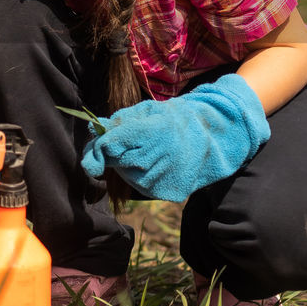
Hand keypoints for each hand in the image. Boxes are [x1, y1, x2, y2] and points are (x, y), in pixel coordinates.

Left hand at [81, 73, 269, 202]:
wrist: (213, 139)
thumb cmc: (173, 120)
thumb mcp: (146, 111)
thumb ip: (118, 121)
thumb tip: (93, 128)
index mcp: (153, 132)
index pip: (110, 146)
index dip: (97, 150)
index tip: (93, 152)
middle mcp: (159, 158)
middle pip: (117, 162)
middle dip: (113, 155)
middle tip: (125, 145)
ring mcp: (166, 178)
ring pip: (128, 176)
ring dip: (126, 166)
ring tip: (144, 153)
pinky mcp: (169, 193)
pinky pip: (142, 188)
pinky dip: (140, 178)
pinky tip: (153, 166)